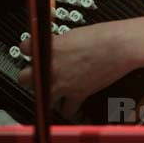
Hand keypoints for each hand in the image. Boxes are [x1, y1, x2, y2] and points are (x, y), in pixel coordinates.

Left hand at [18, 17, 143, 118]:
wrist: (119, 46)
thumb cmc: (102, 35)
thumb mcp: (74, 33)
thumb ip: (60, 43)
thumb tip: (56, 47)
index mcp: (51, 46)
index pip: (25, 48)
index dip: (29, 49)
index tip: (31, 50)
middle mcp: (52, 66)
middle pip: (24, 78)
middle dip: (30, 76)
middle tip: (38, 73)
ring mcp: (63, 83)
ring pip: (40, 96)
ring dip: (46, 93)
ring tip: (54, 89)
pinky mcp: (77, 95)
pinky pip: (66, 109)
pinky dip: (68, 108)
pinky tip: (71, 102)